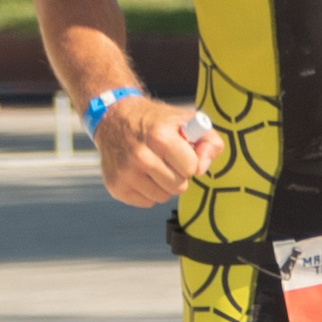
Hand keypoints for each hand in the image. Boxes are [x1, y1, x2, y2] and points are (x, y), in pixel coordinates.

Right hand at [93, 95, 224, 207]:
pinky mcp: (116, 186)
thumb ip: (208, 141)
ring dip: (163, 185)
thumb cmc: (154, 121)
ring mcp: (126, 173)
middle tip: (167, 160)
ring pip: (163, 197)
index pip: (191, 168)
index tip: (180, 152)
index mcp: (160, 136)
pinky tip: (141, 173)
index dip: (190, 161)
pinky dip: (148, 191)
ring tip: (154, 166)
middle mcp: (141, 156)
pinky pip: (147, 203)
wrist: (112, 118)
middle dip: (178, 175)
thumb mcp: (186, 120)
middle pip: (179, 187)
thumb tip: (202, 169)